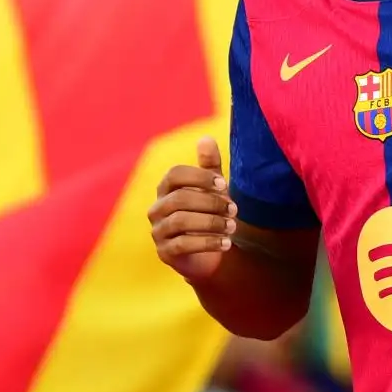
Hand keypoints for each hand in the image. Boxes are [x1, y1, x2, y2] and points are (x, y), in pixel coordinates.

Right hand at [149, 136, 236, 283]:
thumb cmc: (209, 213)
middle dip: (210, 202)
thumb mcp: (213, 189)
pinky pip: (182, 245)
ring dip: (211, 222)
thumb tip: (206, 138)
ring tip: (232, 227)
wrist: (209, 252)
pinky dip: (207, 242)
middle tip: (234, 209)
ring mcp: (158, 231)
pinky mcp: (164, 252)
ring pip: (180, 221)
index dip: (199, 176)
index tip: (224, 184)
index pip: (175, 174)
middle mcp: (157, 208)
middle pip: (179, 198)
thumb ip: (210, 165)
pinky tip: (226, 243)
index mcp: (166, 188)